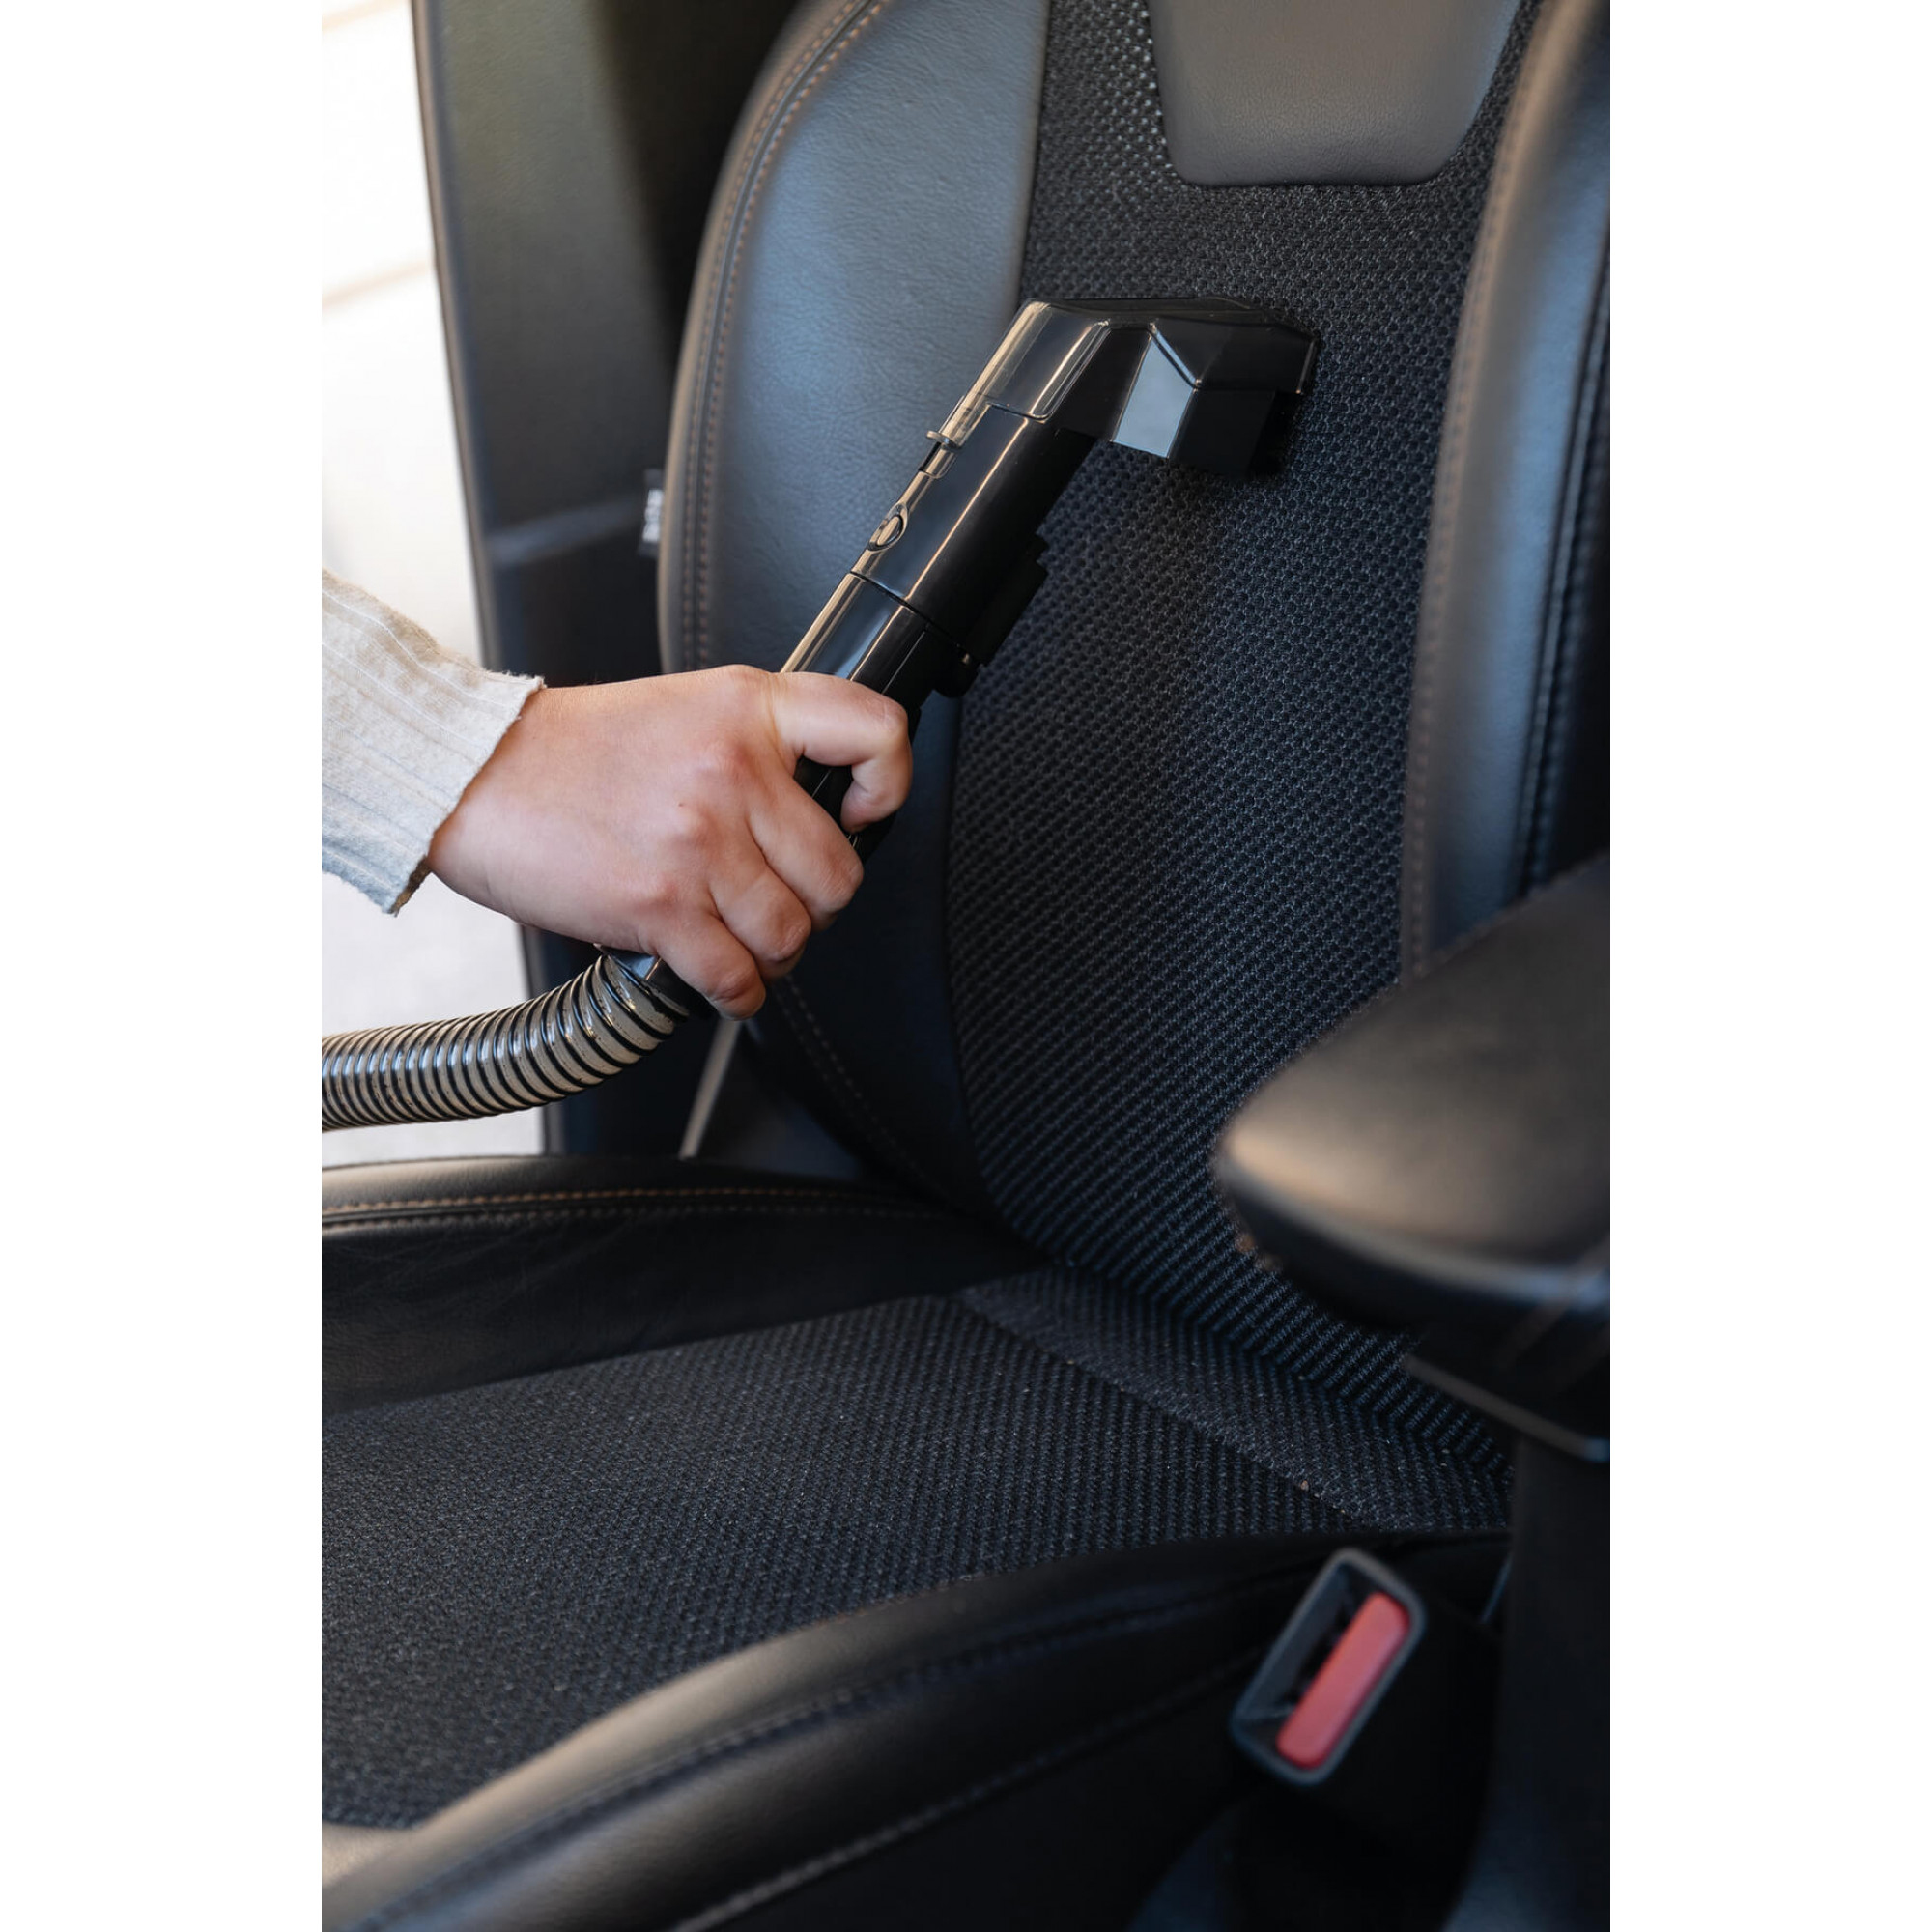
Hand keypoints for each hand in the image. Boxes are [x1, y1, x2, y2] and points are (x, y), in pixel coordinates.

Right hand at [428, 665, 911, 1017]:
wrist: (471, 775)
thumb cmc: (566, 751)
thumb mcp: (681, 709)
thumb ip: (752, 744)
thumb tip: (815, 805)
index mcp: (746, 710)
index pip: (874, 731)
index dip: (890, 784)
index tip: (866, 813)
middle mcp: (733, 772)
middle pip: (838, 871)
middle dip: (814, 903)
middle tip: (781, 900)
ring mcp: (700, 842)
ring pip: (792, 933)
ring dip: (774, 953)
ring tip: (743, 939)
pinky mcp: (661, 907)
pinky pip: (737, 976)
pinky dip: (736, 992)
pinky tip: (718, 977)